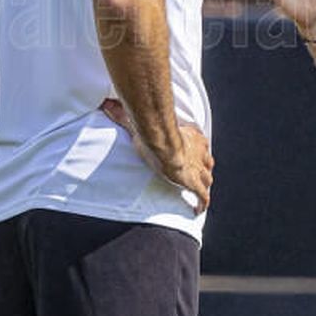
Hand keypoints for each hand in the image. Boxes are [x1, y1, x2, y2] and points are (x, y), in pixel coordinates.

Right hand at [100, 98, 213, 212]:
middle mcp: (200, 153)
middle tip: (196, 173)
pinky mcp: (196, 185)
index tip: (190, 153)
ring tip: (198, 191)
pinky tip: (197, 210)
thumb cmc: (155, 134)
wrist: (165, 147)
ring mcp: (199, 169)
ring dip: (203, 184)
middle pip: (207, 161)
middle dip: (202, 167)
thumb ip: (125, 114)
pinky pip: (203, 197)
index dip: (196, 149)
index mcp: (192, 136)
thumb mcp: (141, 123)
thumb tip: (107, 105)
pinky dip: (201, 203)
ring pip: (207, 179)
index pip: (199, 142)